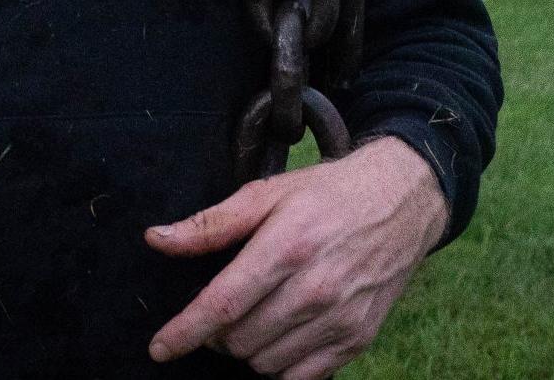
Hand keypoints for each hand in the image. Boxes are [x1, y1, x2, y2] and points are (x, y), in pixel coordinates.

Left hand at [144, 136, 447, 378]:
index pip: (222, 304)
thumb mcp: (266, 192)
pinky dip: (279, 363)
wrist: (398, 204)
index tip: (159, 347)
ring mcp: (339, 319)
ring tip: (253, 313)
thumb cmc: (325, 194)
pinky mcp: (358, 340)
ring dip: (246, 347)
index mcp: (286, 247)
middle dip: (216, 331)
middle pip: (239, 339)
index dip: (185, 331)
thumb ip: (210, 224)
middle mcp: (314, 289)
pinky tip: (279, 333)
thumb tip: (156, 239)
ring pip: (265, 362)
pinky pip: (301, 377)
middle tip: (222, 305)